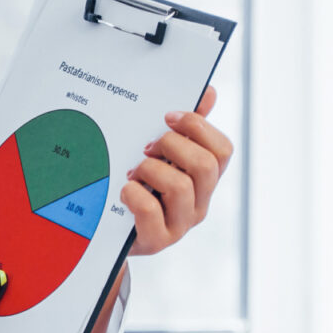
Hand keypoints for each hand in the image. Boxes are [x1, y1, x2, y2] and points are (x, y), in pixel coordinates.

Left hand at [122, 86, 233, 256]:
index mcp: (204, 180)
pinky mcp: (157, 239)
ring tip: (133, 173)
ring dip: (150, 170)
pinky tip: (125, 190)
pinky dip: (133, 193)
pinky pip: (150, 209)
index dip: (198, 127)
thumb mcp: (160, 156)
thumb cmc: (139, 188)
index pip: (223, 150)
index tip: (167, 117)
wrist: (110, 233)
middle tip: (146, 148)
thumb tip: (208, 92)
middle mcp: (199, 202)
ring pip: (180, 187)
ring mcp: (180, 224)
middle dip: (171, 146)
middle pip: (205, 166)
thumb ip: (185, 128)